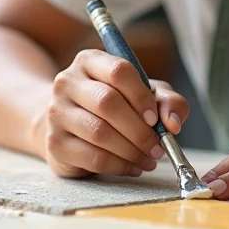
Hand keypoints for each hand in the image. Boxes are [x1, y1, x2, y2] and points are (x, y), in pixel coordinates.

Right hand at [42, 49, 188, 178]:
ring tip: (150, 159)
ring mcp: (56, 112)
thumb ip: (167, 102)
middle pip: (108, 102)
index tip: (155, 119)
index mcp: (90, 61)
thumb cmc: (116, 105)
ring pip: (99, 133)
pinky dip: (120, 166)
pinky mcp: (54, 143)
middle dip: (139, 130)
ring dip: (132, 151)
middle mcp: (67, 82)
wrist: (71, 126)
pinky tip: (133, 167)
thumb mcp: (145, 94)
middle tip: (158, 147)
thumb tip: (173, 123)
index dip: (141, 95)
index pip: (118, 70)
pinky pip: (92, 158)